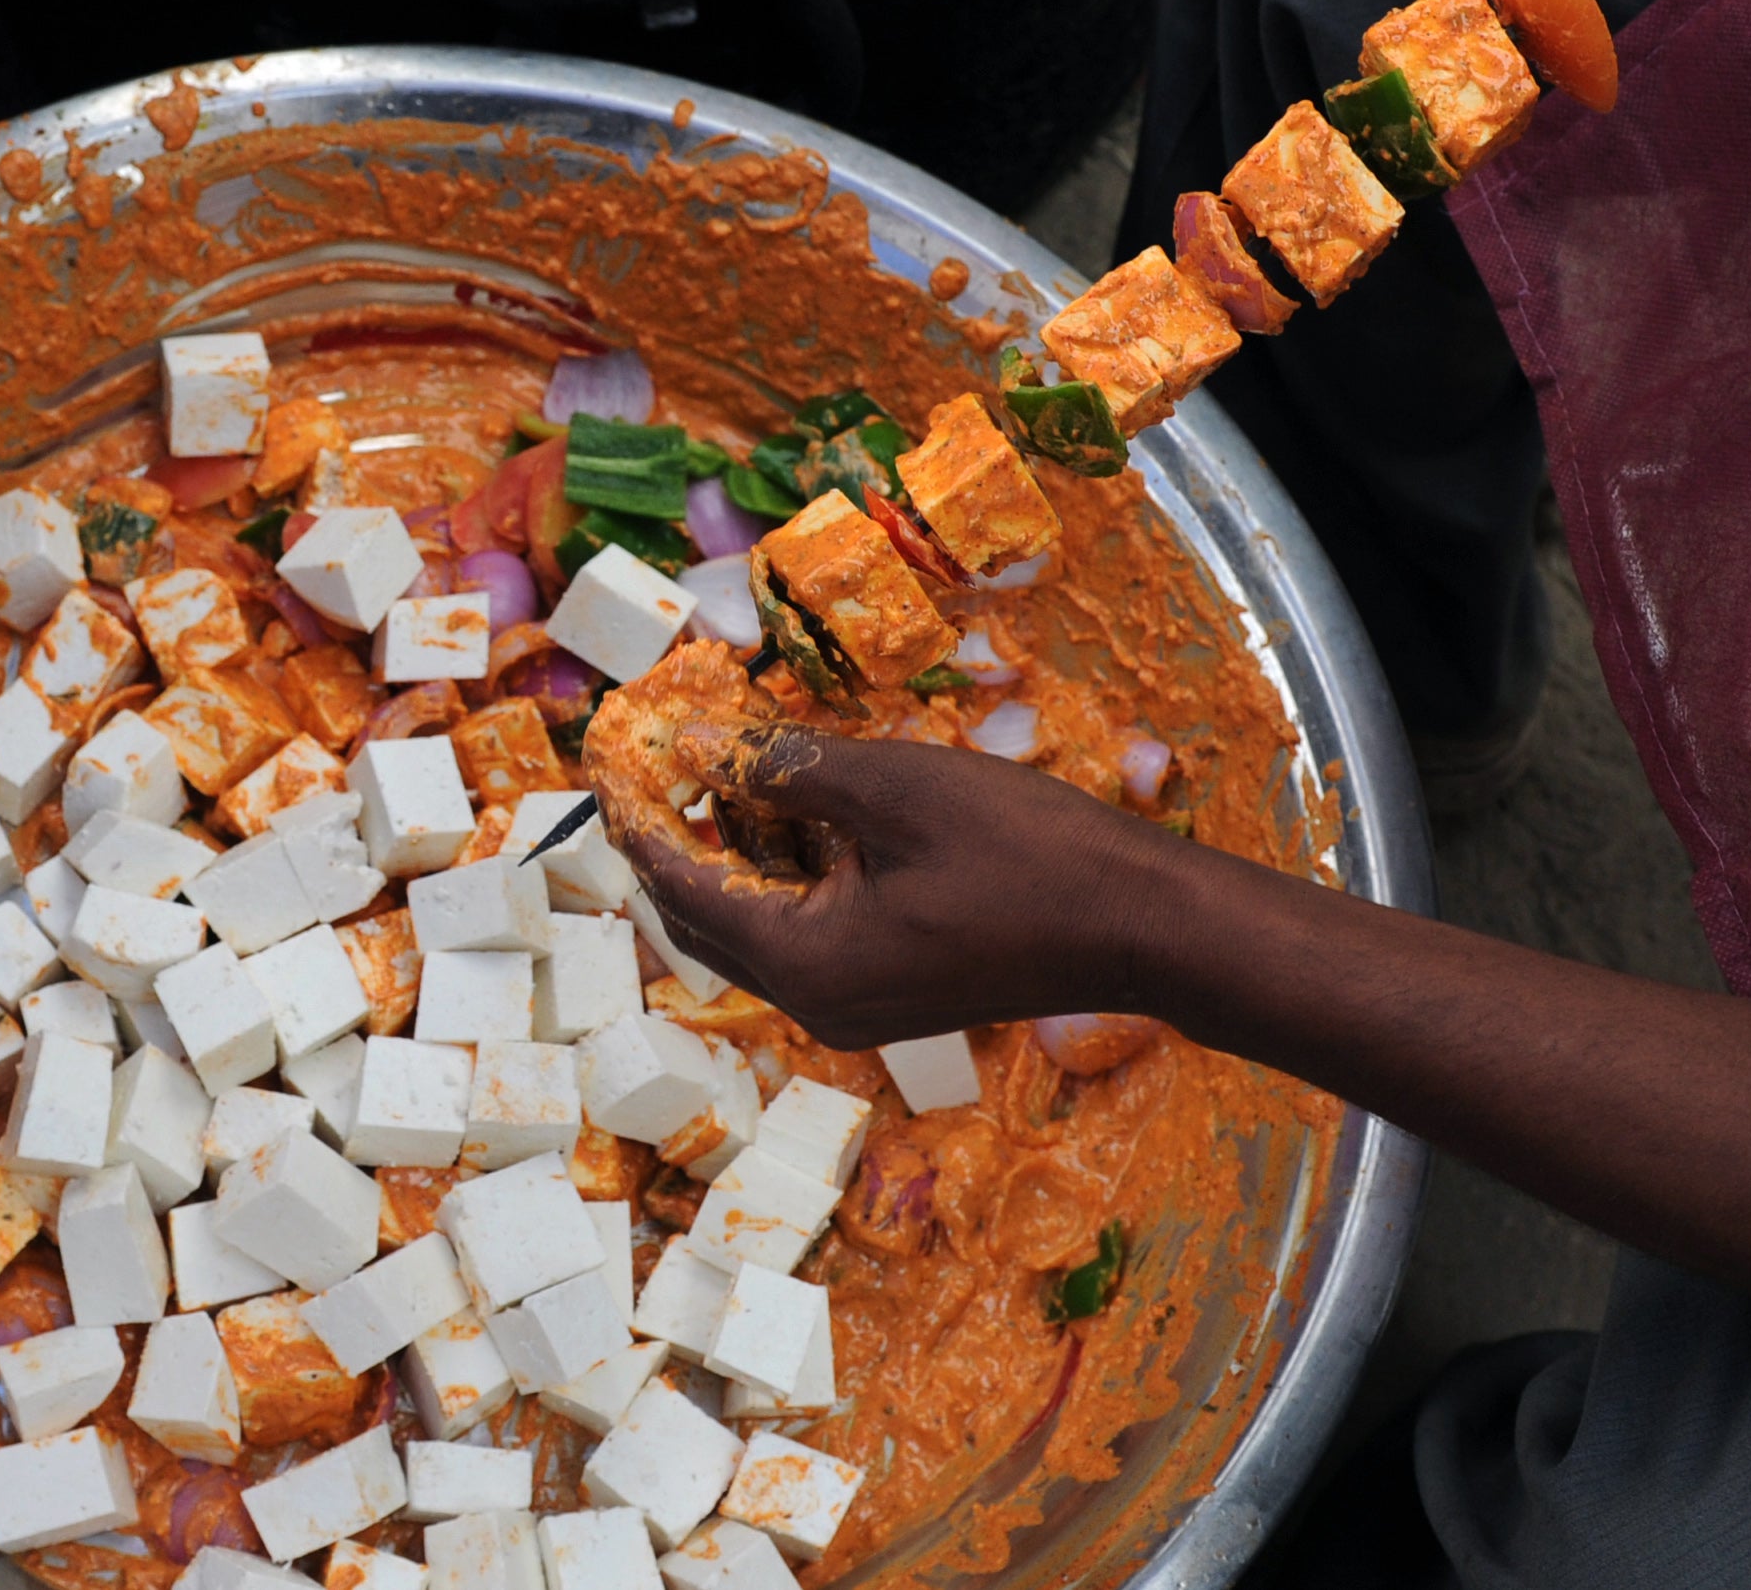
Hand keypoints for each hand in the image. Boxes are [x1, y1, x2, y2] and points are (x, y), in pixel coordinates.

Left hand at [616, 721, 1176, 1046]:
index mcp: (803, 964)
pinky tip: (810, 809)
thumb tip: (695, 743)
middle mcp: (816, 1005)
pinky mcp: (893, 993)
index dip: (640, 817)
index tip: (613, 756)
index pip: (681, 890)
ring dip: (739, 850)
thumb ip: (784, 768)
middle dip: (677, 838)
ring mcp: (856, 1007)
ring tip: (735, 765)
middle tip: (658, 760)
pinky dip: (793, 873)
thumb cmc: (1023, 852)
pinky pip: (810, 933)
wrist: (1137, 924)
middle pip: (705, 921)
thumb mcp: (892, 788)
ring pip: (759, 925)